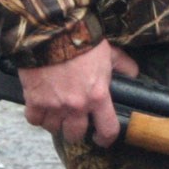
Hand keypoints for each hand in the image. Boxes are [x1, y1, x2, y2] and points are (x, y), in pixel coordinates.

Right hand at [18, 40, 138, 146]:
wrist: (53, 30)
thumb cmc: (82, 39)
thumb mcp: (109, 52)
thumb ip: (123, 66)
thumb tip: (134, 74)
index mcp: (98, 96)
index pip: (107, 129)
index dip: (105, 138)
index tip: (101, 138)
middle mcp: (76, 106)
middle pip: (75, 135)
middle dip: (75, 130)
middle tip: (74, 121)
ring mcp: (54, 105)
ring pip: (53, 129)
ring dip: (55, 122)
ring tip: (56, 111)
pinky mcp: (34, 100)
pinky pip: (34, 120)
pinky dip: (37, 115)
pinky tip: (40, 106)